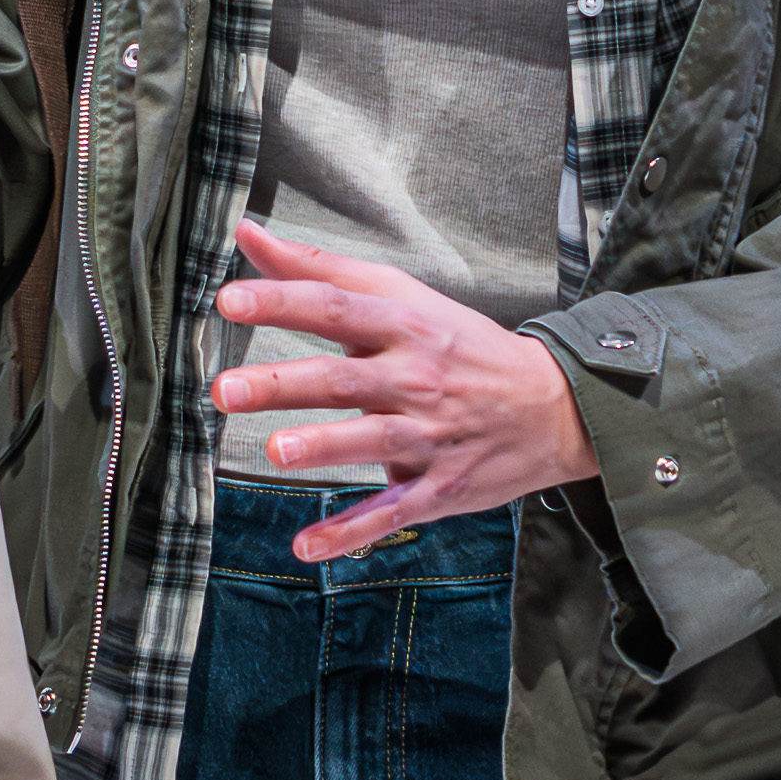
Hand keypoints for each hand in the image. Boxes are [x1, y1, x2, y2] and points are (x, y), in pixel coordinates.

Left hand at [209, 219, 599, 562]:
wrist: (553, 405)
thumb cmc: (462, 345)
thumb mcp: (401, 297)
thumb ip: (320, 270)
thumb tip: (249, 234)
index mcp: (405, 325)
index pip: (336, 306)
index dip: (282, 301)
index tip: (229, 300)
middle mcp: (416, 377)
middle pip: (344, 378)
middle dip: (284, 383)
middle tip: (227, 389)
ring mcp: (431, 435)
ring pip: (372, 440)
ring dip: (323, 447)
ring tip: (275, 451)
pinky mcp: (441, 486)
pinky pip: (392, 510)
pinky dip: (352, 531)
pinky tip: (309, 545)